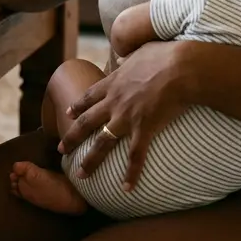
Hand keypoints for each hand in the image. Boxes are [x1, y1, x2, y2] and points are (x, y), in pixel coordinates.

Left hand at [59, 41, 189, 191]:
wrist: (179, 68)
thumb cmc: (163, 56)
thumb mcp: (139, 52)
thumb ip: (128, 59)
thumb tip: (122, 58)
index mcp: (113, 83)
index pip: (89, 97)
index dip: (77, 106)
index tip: (67, 113)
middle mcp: (114, 102)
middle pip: (86, 122)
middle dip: (72, 137)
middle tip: (61, 150)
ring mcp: (127, 117)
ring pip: (102, 143)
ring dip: (90, 160)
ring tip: (80, 175)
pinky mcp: (144, 128)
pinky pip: (134, 156)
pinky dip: (130, 173)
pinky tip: (125, 188)